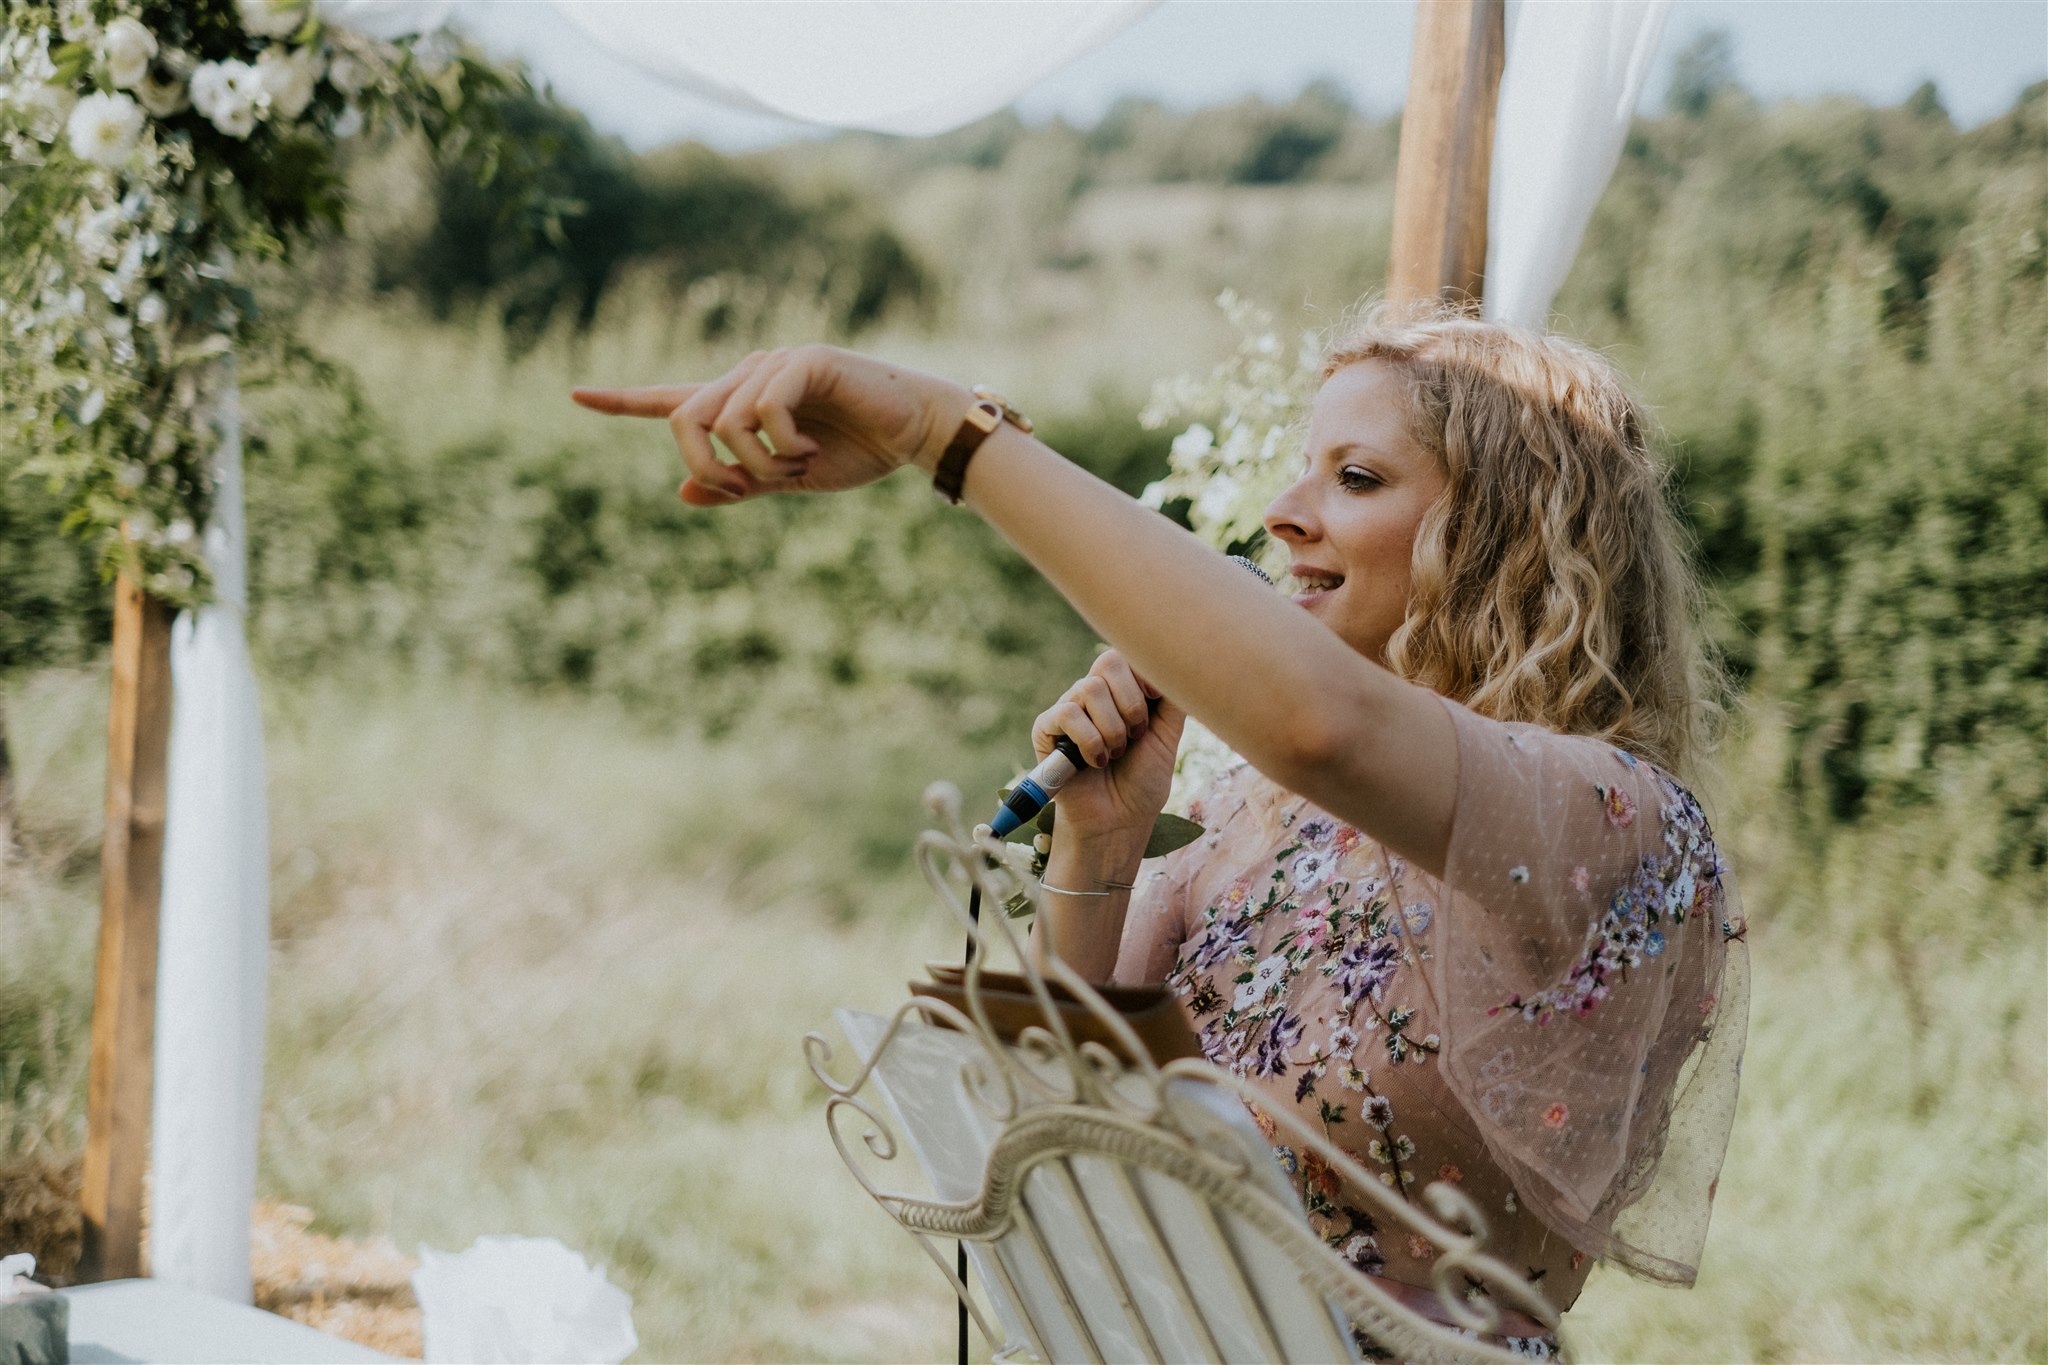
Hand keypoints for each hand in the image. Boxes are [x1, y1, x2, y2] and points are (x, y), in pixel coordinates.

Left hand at [572, 345, 970, 505]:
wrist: (914, 434)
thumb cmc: (859, 452)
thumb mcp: (790, 481)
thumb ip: (740, 485)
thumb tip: (681, 492)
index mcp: (741, 404)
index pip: (672, 399)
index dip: (624, 400)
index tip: (576, 394)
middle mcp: (749, 376)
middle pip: (685, 417)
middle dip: (706, 464)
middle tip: (749, 490)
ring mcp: (775, 365)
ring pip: (723, 421)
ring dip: (757, 464)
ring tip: (798, 470)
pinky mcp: (804, 361)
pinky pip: (763, 410)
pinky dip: (782, 445)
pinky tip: (811, 452)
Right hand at [1031, 649, 1184, 845]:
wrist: (1120, 821)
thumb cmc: (1143, 781)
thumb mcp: (1168, 735)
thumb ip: (1173, 697)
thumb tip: (1175, 661)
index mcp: (1122, 691)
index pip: (1127, 656)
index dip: (1144, 674)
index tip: (1155, 700)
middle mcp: (1094, 695)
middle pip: (1107, 663)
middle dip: (1131, 702)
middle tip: (1136, 735)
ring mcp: (1069, 710)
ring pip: (1089, 689)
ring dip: (1112, 729)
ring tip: (1115, 755)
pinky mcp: (1046, 730)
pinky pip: (1067, 714)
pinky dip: (1089, 741)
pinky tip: (1095, 762)